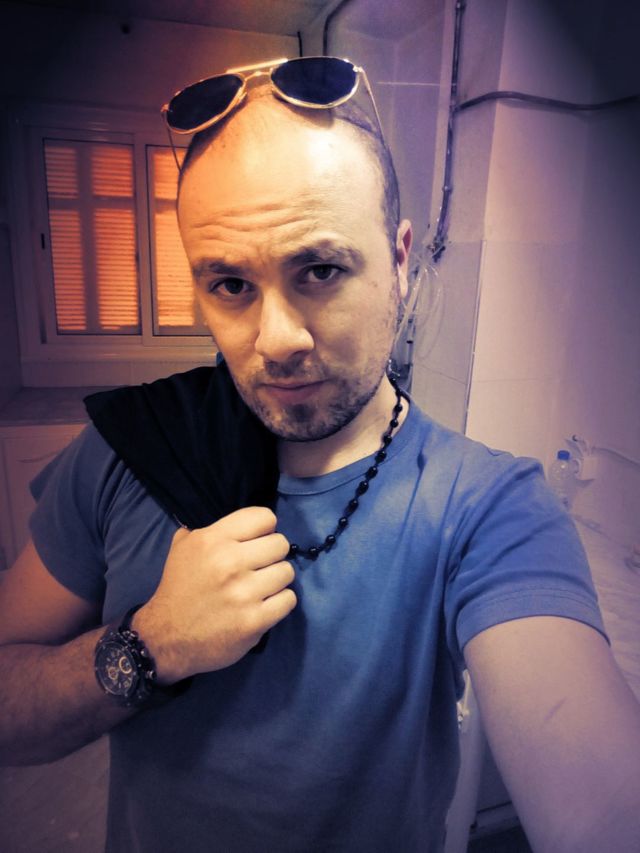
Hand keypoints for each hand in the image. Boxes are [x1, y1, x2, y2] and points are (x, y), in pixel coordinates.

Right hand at [132, 507, 295, 682]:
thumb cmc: (178, 588)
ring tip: (262, 587)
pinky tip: (265, 605)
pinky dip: (280, 602)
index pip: (264, 518)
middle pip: (280, 544)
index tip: (256, 542)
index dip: (264, 529)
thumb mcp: (183, 547)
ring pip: (287, 572)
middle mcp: (230, 562)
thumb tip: (240, 525)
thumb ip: (211, 530)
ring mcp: (244, 593)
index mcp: (213, 540)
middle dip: (273, 555)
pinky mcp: (254, 621)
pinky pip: (288, 600)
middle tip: (260, 567)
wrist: (166, 637)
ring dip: (277, 580)